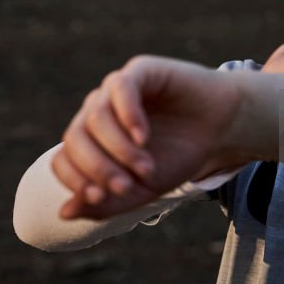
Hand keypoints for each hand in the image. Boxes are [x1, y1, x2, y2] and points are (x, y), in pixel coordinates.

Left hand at [51, 56, 244, 219]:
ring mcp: (116, 89)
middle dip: (98, 169)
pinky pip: (121, 88)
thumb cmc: (177, 157)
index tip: (103, 198)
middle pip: (75, 139)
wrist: (221, 131)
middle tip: (128, 187)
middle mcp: (98, 112)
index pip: (63, 159)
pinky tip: (143, 138)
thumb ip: (104, 203)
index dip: (76, 181)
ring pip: (95, 117)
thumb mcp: (141, 190)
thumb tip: (64, 213)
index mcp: (91, 140)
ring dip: (118, 150)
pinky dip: (128, 116)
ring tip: (146, 167)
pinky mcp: (141, 71)